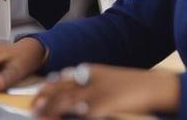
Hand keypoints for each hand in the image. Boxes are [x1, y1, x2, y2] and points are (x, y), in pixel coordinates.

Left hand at [32, 64, 178, 118]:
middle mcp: (91, 80)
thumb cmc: (134, 86)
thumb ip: (92, 85)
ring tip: (39, 115)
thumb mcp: (109, 81)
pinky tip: (62, 118)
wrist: (154, 86)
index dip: (47, 88)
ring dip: (51, 109)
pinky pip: (84, 111)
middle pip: (61, 89)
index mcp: (92, 72)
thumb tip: (74, 97)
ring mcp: (97, 92)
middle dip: (45, 99)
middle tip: (32, 108)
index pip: (63, 79)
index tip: (36, 96)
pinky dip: (72, 115)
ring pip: (67, 100)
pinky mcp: (105, 104)